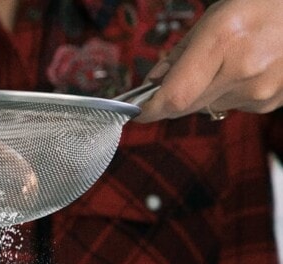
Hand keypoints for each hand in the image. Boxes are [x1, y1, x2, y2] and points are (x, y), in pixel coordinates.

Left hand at [137, 0, 282, 122]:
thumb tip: (154, 82)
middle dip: (173, 99)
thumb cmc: (268, 4)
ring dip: (206, 91)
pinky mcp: (269, 102)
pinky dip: (231, 92)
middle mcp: (243, 69)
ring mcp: (259, 89)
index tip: (137, 111)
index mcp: (225, 38)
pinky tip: (250, 67)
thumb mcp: (220, 14)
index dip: (151, 108)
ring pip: (209, 107)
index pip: (174, 96)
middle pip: (187, 106)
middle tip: (174, 81)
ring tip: (230, 60)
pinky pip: (234, 105)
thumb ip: (183, 51)